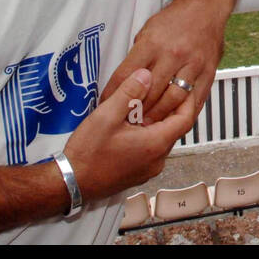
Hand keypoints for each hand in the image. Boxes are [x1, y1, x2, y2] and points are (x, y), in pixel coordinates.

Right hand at [64, 68, 196, 202]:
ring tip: (143, 106)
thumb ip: (128, 92)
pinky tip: (132, 126)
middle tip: (162, 90)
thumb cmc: (88, 154)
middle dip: (170, 108)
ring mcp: (148, 169)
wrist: (71, 183)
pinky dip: (148, 135)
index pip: (185, 119)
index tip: (183, 86)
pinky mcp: (138, 173)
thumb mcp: (107, 115)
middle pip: (175, 129)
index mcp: (154, 144)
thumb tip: (145, 75)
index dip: (188, 100)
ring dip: (157, 122)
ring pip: (162, 139)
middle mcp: (156, 160)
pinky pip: (152, 150)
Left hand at [98, 0, 225, 123]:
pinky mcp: (207, 73)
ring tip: (147, 125)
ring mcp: (191, 65)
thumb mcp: (147, 30)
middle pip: (148, 92)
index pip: (126, 75)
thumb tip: (124, 80)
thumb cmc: (175, 19)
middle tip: (125, 122)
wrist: (205, 7)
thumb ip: (137, 56)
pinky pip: (194, 100)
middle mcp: (172, 55)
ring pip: (171, 100)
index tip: (106, 104)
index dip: (113, 93)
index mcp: (152, 43)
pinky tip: (172, 120)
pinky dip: (181, 113)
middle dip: (135, 110)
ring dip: (157, 116)